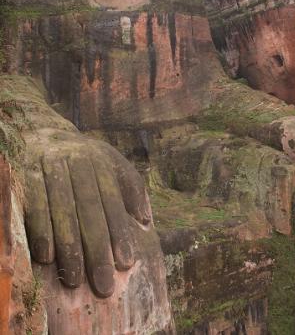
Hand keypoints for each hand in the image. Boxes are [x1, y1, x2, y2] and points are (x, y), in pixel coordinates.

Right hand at [23, 128, 151, 297]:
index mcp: (99, 160)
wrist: (41, 133)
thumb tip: (146, 220)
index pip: (112, 200)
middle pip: (89, 209)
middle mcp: (75, 161)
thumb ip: (131, 187)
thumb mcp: (111, 162)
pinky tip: (47, 257)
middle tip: (104, 285)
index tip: (126, 263)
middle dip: (97, 248)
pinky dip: (40, 230)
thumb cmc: (83, 158)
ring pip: (62, 210)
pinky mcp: (25, 173)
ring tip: (75, 280)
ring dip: (69, 246)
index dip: (119, 232)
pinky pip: (34, 204)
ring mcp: (49, 166)